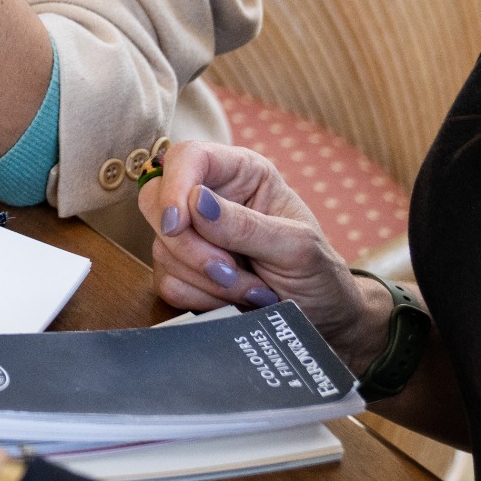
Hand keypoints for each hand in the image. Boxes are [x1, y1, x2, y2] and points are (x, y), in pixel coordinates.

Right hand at [136, 141, 390, 367]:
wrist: (325, 322)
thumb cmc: (320, 274)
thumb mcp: (297, 247)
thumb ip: (247, 225)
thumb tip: (195, 202)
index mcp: (241, 174)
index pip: (188, 158)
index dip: (175, 185)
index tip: (179, 224)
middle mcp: (210, 199)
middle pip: (156, 201)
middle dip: (190, 245)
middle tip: (230, 269)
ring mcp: (193, 236)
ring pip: (162, 249)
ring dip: (207, 279)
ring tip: (254, 289)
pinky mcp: (184, 272)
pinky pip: (167, 283)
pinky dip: (202, 299)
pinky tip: (236, 301)